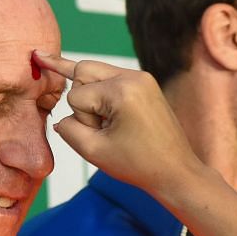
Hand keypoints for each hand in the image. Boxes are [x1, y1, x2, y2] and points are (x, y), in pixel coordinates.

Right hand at [36, 52, 206, 204]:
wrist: (175, 171)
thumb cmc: (139, 164)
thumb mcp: (94, 151)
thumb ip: (67, 129)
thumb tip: (61, 117)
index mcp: (123, 90)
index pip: (76, 94)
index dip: (82, 120)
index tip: (105, 137)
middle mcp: (134, 76)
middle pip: (83, 71)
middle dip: (83, 99)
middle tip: (100, 126)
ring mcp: (141, 77)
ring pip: (95, 73)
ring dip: (94, 99)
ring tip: (111, 124)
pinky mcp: (144, 83)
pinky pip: (110, 79)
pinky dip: (102, 92)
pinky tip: (61, 63)